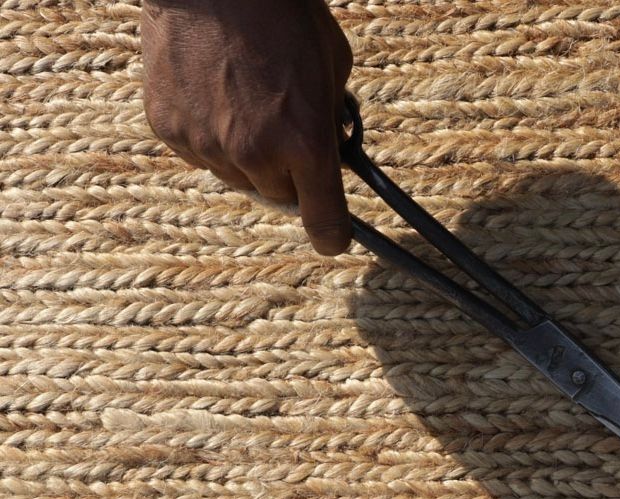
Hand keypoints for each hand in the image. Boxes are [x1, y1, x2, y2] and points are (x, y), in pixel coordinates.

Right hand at [140, 0, 354, 254]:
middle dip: (287, 173)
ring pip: (236, 177)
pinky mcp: (168, 128)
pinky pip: (198, 153)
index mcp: (307, 143)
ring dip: (245, 154)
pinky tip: (210, 92)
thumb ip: (333, 119)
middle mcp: (257, 154)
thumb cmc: (283, 12)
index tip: (332, 236)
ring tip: (242, 99)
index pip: (325, 223)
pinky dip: (207, 134)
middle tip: (283, 128)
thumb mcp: (333, 65)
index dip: (332, 234)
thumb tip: (331, 150)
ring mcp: (208, 144)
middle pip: (278, 196)